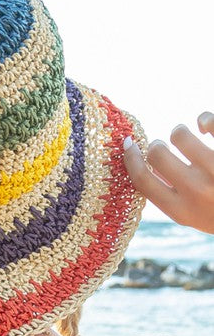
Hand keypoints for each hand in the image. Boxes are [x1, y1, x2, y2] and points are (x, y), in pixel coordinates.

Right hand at [124, 112, 213, 233]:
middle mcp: (199, 191)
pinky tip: (205, 127)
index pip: (143, 180)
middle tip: (165, 148)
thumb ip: (172, 196)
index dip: (130, 158)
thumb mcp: (195, 216)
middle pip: (157, 153)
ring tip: (188, 138)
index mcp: (183, 211)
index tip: (129, 145)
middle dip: (157, 146)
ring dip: (180, 133)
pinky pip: (208, 120)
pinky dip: (204, 119)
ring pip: (179, 133)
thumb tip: (145, 162)